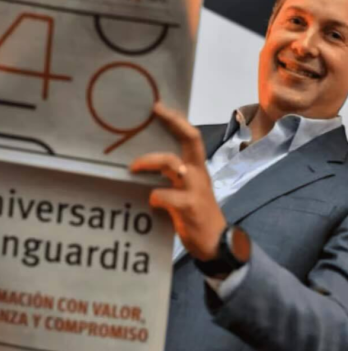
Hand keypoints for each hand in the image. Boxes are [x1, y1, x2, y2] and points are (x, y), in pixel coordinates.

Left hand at [130, 103, 226, 260]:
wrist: (217, 243)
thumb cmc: (197, 215)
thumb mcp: (187, 190)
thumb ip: (171, 177)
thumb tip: (146, 165)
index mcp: (197, 168)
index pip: (191, 137)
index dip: (177, 120)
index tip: (159, 107)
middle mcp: (198, 173)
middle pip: (190, 139)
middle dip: (173, 122)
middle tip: (154, 111)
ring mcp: (195, 189)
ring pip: (171, 164)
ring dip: (149, 161)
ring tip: (133, 166)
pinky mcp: (190, 207)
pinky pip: (164, 195)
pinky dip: (153, 196)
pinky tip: (150, 201)